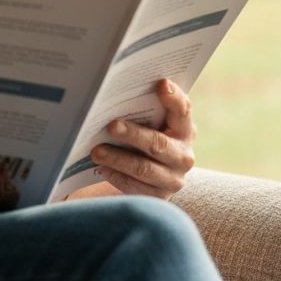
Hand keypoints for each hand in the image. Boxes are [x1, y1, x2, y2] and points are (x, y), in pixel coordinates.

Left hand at [87, 79, 196, 199]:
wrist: (151, 178)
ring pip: (144, 168)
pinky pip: (135, 187)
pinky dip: (116, 176)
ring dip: (118, 158)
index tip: (161, 83)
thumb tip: (113, 92)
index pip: (183, 111)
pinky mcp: (158, 197)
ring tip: (96, 151)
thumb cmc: (146, 137)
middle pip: (158, 144)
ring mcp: (172, 179)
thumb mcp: (152, 124)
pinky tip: (101, 168)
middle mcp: (183, 156)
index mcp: (184, 130)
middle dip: (133, 134)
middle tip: (111, 125)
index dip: (174, 98)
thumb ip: (144, 110)